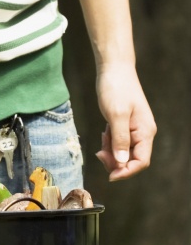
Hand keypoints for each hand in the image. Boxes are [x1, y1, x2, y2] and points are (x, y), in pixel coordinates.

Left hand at [95, 63, 155, 180]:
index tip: (109, 175)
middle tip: (99, 153)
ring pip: (123, 152)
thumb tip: (121, 163)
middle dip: (115, 161)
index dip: (126, 171)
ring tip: (102, 138)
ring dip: (111, 151)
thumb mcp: (116, 114)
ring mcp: (134, 129)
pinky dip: (110, 142)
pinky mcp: (125, 124)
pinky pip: (118, 142)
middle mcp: (143, 132)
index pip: (141, 161)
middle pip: (132, 159)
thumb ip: (119, 139)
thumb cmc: (115, 88)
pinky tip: (104, 133)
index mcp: (145, 132)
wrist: (113, 68)